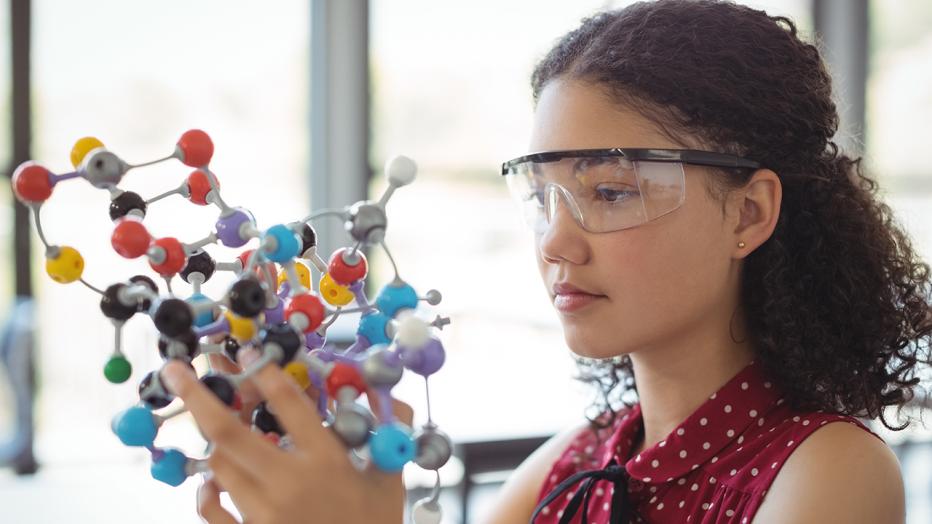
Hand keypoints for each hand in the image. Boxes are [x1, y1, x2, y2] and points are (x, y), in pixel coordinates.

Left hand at [161, 356, 413, 523]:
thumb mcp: (389, 480)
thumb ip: (386, 434)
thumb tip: (386, 392)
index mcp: (326, 461)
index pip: (288, 403)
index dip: (264, 370)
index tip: (247, 350)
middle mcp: (288, 482)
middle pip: (227, 431)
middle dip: (197, 395)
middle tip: (176, 370)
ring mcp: (263, 513)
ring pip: (218, 466)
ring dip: (214, 444)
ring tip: (218, 427)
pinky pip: (212, 510)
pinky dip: (206, 493)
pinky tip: (210, 484)